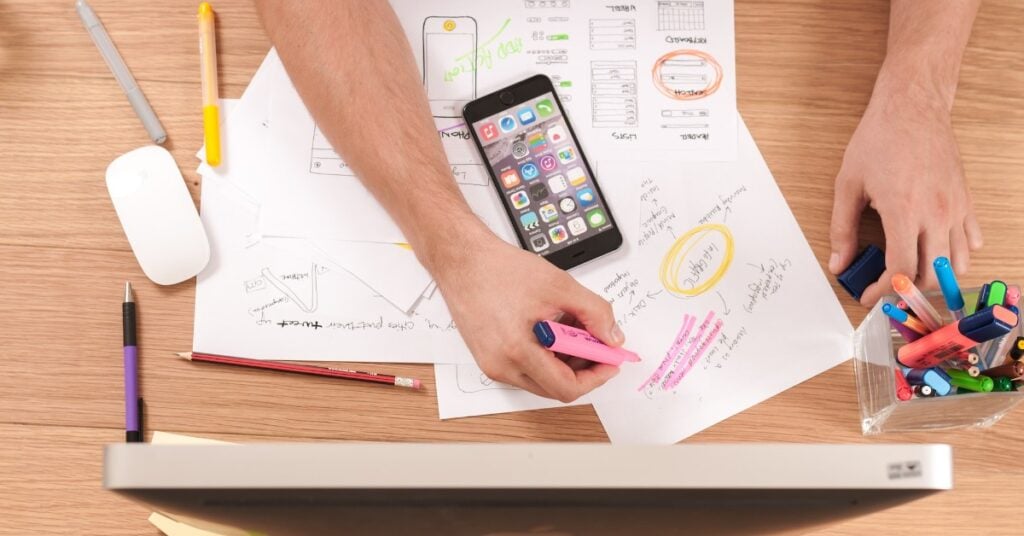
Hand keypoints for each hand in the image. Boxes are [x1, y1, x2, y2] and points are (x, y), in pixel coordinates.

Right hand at [430, 227, 623, 401]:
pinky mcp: (488, 357)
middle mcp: (501, 366)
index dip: (596, 377)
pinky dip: (546, 355)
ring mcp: (492, 364)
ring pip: (541, 379)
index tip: (610, 361)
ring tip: (572, 328)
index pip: (566, 388)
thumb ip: (594, 313)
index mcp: (517, 351)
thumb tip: (612, 337)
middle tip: (596, 343)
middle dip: (582, 368)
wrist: (462, 260)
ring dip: (564, 361)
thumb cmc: (498, 269)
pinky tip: (552, 328)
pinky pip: (525, 368)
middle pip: (555, 387)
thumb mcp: (559, 285)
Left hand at [828, 75, 982, 306]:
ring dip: (934, 276)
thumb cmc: (879, 139)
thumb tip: (839, 263)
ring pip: (957, 263)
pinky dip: (956, 254)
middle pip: (931, 275)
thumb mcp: (848, 185)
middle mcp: (935, 214)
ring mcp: (955, 208)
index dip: (883, 291)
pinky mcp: (966, 200)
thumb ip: (842, 229)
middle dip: (907, 290)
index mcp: (904, 212)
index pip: (901, 271)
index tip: (868, 295)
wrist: (912, 107)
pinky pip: (971, 239)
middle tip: (886, 288)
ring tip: (910, 273)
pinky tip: (935, 250)